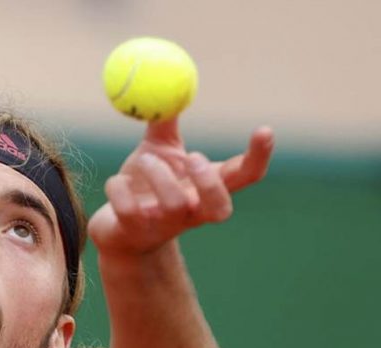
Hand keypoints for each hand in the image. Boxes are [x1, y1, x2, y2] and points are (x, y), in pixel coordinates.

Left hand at [88, 119, 273, 257]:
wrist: (117, 230)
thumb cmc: (144, 186)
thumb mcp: (158, 150)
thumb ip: (166, 121)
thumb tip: (174, 82)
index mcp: (206, 188)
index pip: (245, 176)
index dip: (259, 156)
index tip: (264, 129)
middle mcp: (192, 212)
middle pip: (220, 207)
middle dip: (209, 182)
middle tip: (194, 156)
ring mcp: (164, 226)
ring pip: (173, 205)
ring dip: (158, 175)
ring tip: (144, 160)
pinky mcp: (135, 233)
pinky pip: (129, 210)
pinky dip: (120, 188)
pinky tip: (116, 183)